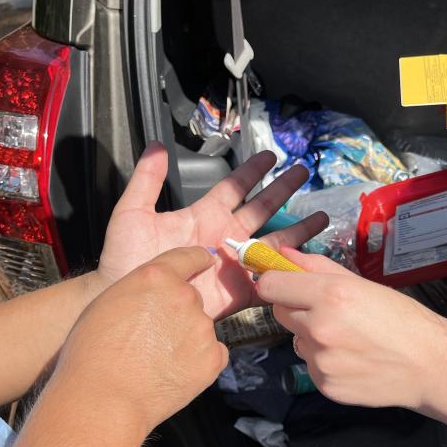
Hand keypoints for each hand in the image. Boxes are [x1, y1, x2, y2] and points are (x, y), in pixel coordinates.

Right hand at [53, 247, 227, 436]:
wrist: (102, 398)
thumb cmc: (92, 353)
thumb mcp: (108, 304)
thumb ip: (140, 292)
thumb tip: (156, 299)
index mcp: (156, 277)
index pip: (187, 257)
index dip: (198, 259)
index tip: (206, 259)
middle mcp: (184, 297)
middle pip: (191, 300)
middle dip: (177, 315)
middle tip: (152, 339)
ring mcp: (202, 328)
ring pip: (200, 329)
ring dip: (187, 340)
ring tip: (156, 361)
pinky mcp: (213, 358)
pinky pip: (212, 355)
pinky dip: (199, 363)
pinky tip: (173, 373)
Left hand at [97, 144, 328, 318]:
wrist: (129, 301)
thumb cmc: (126, 261)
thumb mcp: (133, 213)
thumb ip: (147, 180)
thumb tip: (156, 145)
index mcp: (203, 215)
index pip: (234, 187)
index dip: (252, 171)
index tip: (270, 156)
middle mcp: (224, 237)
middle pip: (261, 208)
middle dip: (282, 190)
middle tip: (303, 172)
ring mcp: (234, 264)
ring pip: (273, 242)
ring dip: (297, 229)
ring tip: (320, 215)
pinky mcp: (239, 292)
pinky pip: (269, 280)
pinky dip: (288, 271)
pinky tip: (308, 260)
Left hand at [256, 249, 446, 409]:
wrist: (429, 365)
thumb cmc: (402, 319)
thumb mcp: (363, 284)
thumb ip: (318, 267)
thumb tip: (283, 255)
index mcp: (330, 295)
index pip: (271, 286)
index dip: (276, 283)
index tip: (285, 285)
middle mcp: (319, 328)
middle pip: (280, 312)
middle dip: (298, 308)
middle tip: (329, 312)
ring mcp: (320, 360)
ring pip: (297, 340)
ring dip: (312, 337)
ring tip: (348, 339)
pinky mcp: (324, 385)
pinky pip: (310, 365)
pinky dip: (325, 362)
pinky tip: (352, 359)